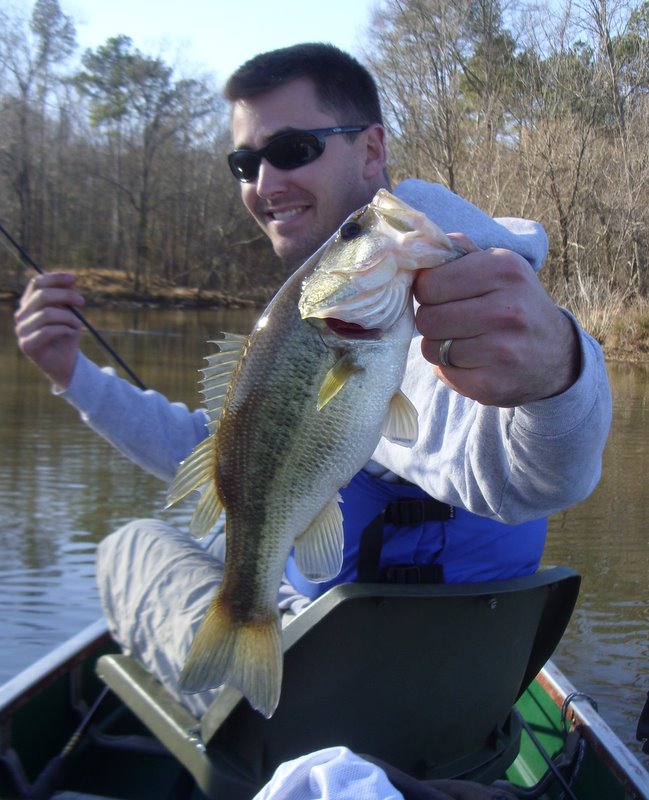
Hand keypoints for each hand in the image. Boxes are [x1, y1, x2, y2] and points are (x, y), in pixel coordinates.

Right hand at [14, 272, 84, 389]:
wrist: (66, 362)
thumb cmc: (66, 334)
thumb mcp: (70, 312)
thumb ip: (66, 297)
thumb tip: (70, 281)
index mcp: (29, 304)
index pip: (37, 283)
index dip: (55, 278)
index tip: (74, 279)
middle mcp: (21, 315)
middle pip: (42, 296)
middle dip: (66, 296)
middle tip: (82, 302)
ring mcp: (21, 330)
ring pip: (46, 314)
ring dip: (68, 317)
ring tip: (77, 324)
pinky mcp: (26, 345)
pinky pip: (48, 331)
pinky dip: (65, 329)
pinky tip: (71, 333)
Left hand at [414, 234, 580, 406]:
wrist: (556, 355)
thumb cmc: (515, 303)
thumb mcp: (499, 266)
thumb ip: (459, 252)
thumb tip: (416, 245)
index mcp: (504, 269)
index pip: (428, 283)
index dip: (428, 291)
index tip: (444, 295)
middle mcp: (507, 309)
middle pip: (427, 318)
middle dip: (433, 320)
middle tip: (454, 320)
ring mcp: (502, 351)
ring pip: (431, 349)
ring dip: (440, 346)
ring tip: (467, 341)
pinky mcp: (493, 385)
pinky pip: (443, 374)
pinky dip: (450, 369)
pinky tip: (473, 362)